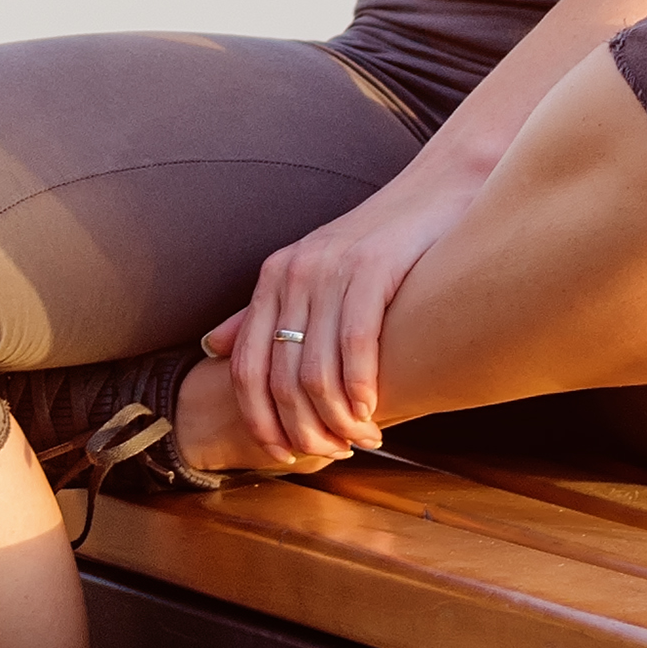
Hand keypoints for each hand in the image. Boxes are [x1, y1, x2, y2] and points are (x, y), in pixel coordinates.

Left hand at [200, 167, 479, 462]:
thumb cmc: (376, 244)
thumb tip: (211, 348)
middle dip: (305, 431)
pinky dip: (361, 389)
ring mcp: (329, 270)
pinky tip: (374, 409)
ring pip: (315, 373)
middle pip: (280, 381)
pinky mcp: (371, 268)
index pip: (246, 369)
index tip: (283, 455)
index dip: (259, 422)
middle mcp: (292, 274)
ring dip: (337, 420)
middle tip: (333, 453)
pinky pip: (354, 344)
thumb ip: (261, 314)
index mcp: (272, 279)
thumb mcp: (310, 275)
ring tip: (362, 438)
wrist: (435, 192)